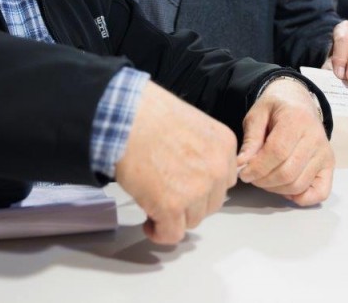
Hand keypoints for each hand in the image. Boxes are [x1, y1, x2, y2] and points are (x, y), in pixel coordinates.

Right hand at [115, 81, 237, 244]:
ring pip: (193, 220)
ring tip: (154, 202)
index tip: (187, 185)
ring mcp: (197, 190)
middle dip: (190, 202)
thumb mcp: (190, 123)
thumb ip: (200, 148)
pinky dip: (160, 232)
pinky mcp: (172, 207)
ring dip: (174, 216)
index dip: (203, 185)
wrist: (124, 118)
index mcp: (223, 145)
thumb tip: (190, 168)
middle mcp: (217, 169)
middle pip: (211, 202)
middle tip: (168, 193)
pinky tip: (149, 223)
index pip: (224, 180)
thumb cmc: (147, 114)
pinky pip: (172, 234)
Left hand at [236, 78, 334, 205]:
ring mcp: (325, 153)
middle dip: (263, 180)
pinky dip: (302, 198)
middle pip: (287, 172)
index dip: (257, 167)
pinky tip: (285, 189)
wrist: (299, 101)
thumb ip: (250, 139)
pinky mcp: (329, 165)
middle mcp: (315, 137)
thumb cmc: (276, 108)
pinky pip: (320, 192)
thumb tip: (242, 164)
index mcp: (296, 120)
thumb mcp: (257, 114)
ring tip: (264, 179)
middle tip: (251, 177)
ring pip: (299, 184)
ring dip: (276, 189)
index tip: (243, 173)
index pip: (277, 152)